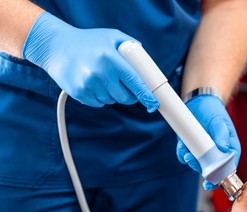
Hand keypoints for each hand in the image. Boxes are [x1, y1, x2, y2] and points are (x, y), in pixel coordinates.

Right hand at [22, 12, 157, 110]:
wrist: (55, 46)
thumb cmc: (87, 41)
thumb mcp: (111, 36)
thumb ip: (131, 46)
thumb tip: (145, 62)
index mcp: (110, 58)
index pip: (134, 82)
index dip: (146, 95)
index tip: (154, 104)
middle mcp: (99, 73)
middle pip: (125, 97)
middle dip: (130, 95)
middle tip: (126, 86)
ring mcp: (88, 84)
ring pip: (112, 100)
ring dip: (113, 94)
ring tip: (103, 78)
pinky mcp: (79, 93)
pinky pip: (99, 103)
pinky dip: (101, 97)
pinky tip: (94, 83)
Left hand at [176, 95, 240, 189]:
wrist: (200, 102)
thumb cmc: (215, 111)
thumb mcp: (220, 121)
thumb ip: (222, 134)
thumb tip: (224, 148)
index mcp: (229, 149)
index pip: (228, 168)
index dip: (220, 177)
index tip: (211, 183)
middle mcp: (217, 153)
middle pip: (210, 169)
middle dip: (200, 167)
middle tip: (192, 159)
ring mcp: (203, 151)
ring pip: (196, 164)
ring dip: (190, 161)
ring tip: (187, 152)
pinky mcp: (191, 148)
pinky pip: (185, 155)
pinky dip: (182, 152)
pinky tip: (182, 145)